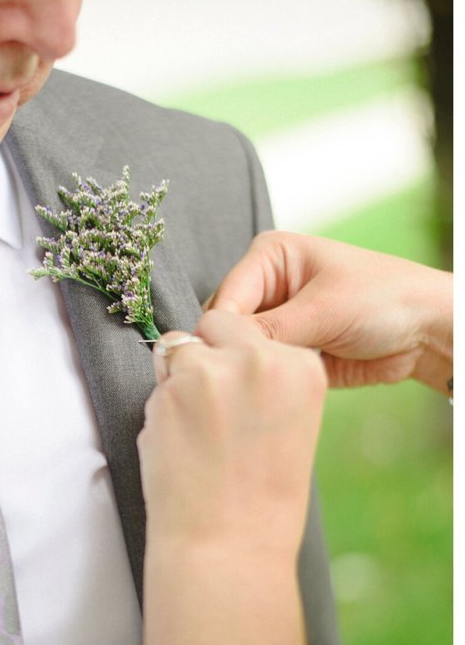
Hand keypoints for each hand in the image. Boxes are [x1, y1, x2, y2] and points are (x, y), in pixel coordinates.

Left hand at [139, 310, 326, 557]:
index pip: (253, 334)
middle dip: (203, 355)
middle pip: (215, 325)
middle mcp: (260, 359)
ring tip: (193, 432)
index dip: (235, 361)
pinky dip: (158, 410)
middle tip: (206, 408)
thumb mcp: (288, 426)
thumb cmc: (259, 498)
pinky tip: (177, 446)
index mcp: (301, 366)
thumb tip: (221, 357)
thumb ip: (262, 384)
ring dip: (175, 380)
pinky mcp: (169, 391)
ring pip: (175, 349)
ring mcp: (212, 371)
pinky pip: (155, 385)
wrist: (226, 543)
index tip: (237, 398)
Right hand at [207, 231, 451, 394]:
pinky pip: (260, 368)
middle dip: (235, 348)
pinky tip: (270, 386)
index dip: (220, 328)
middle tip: (241, 373)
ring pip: (240, 349)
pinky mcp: (287, 350)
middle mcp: (267, 287)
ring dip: (249, 366)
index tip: (218, 358)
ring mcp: (276, 321)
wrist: (428, 332)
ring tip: (258, 381)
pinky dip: (263, 378)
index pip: (226, 296)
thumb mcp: (324, 309)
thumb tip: (216, 344)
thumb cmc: (386, 299)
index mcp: (270, 257)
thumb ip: (268, 328)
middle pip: (227, 324)